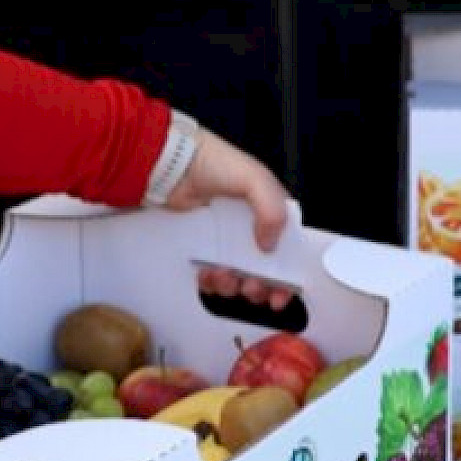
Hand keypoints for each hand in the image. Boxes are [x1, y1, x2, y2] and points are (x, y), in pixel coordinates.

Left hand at [161, 129, 294, 305]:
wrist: (173, 165)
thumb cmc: (215, 164)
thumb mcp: (255, 179)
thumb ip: (272, 211)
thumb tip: (270, 247)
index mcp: (269, 213)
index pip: (286, 251)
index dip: (287, 277)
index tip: (279, 295)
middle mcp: (251, 230)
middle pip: (263, 273)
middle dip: (258, 287)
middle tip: (249, 288)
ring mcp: (226, 241)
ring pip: (236, 278)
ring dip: (232, 286)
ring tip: (222, 276)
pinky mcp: (203, 248)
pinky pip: (211, 276)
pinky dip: (211, 283)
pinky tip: (206, 275)